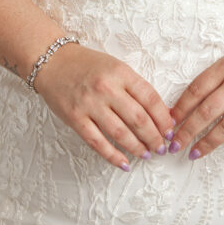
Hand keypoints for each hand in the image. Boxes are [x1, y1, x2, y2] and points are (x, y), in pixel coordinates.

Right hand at [35, 45, 175, 170]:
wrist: (53, 61)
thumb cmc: (87, 65)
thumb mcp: (115, 67)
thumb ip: (135, 87)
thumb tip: (159, 113)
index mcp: (121, 72)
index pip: (150, 99)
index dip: (164, 118)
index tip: (170, 130)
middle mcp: (106, 88)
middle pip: (138, 119)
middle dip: (154, 137)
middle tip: (161, 147)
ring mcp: (90, 104)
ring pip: (120, 133)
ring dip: (137, 148)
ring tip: (146, 154)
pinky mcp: (75, 118)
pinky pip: (97, 142)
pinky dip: (113, 156)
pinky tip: (124, 163)